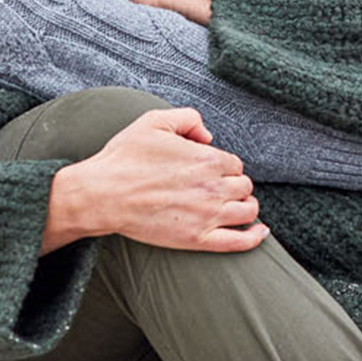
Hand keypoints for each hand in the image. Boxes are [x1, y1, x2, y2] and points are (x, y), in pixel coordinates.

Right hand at [42, 108, 266, 252]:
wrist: (101, 195)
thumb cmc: (124, 158)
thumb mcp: (154, 121)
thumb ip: (188, 118)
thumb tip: (208, 135)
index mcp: (206, 159)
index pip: (234, 163)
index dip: (224, 166)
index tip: (211, 170)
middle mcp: (213, 187)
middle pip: (244, 186)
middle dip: (235, 185)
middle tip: (219, 188)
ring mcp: (207, 215)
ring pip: (247, 211)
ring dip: (246, 207)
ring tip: (236, 206)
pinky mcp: (197, 239)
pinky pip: (238, 242)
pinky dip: (254, 238)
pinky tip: (260, 233)